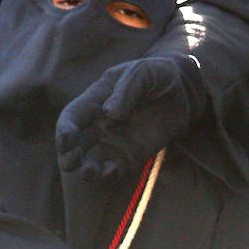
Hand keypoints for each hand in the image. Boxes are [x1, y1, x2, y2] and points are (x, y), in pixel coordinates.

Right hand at [56, 56, 206, 181]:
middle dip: (69, 155)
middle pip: (76, 144)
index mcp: (94, 101)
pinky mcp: (130, 157)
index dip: (65, 130)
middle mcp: (98, 125)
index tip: (66, 142)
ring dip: (87, 169)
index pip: (72, 117)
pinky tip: (112, 172)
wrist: (183, 91)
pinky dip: (109, 175)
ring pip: (91, 161)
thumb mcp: (142, 73)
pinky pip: (114, 170)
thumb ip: (126, 90)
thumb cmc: (156, 75)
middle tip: (70, 163)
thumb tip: (109, 114)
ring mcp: (113, 142)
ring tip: (89, 173)